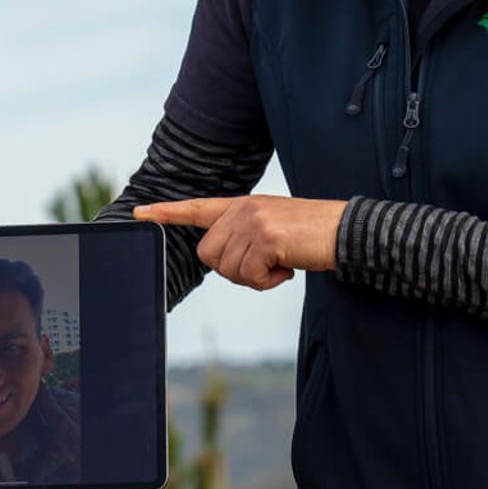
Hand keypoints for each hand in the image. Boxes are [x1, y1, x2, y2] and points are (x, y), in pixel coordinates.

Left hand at [134, 195, 347, 289]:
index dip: (167, 213)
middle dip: (234, 270)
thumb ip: (245, 238)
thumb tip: (224, 262)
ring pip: (228, 269)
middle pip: (209, 255)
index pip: (197, 208)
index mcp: (242, 205)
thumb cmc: (311, 237)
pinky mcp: (266, 238)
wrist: (348, 232)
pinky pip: (248, 276)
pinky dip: (267, 282)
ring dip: (255, 278)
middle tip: (267, 265)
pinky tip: (288, 268)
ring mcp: (253, 221)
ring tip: (281, 263)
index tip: (140, 214)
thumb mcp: (272, 230)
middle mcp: (243, 209)